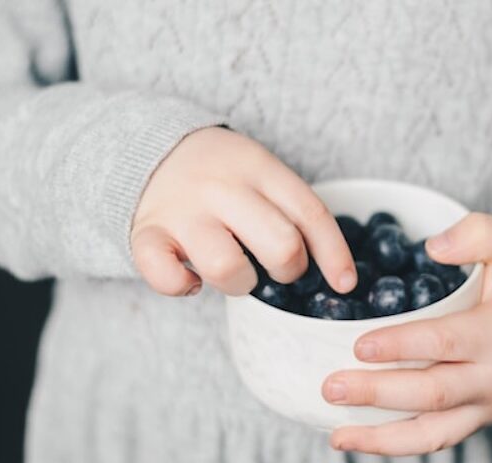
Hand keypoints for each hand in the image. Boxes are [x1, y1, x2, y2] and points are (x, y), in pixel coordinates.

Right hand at [131, 127, 355, 295]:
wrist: (150, 147)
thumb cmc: (223, 175)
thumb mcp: (262, 172)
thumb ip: (291, 209)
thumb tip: (337, 272)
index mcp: (259, 168)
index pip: (310, 214)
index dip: (334, 254)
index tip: (345, 282)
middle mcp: (222, 187)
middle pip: (281, 246)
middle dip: (289, 270)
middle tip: (278, 267)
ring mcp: (182, 210)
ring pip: (227, 267)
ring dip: (241, 284)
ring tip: (236, 273)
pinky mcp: (146, 233)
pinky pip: (166, 276)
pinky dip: (182, 286)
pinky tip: (192, 280)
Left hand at [322, 213, 491, 454]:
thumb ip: (477, 234)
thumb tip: (432, 248)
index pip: (444, 343)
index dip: (401, 346)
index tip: (358, 345)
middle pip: (431, 393)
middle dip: (377, 393)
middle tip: (331, 387)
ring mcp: (488, 405)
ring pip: (432, 432)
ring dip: (381, 438)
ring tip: (337, 435)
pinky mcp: (478, 419)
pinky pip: (436, 440)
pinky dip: (396, 446)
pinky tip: (358, 439)